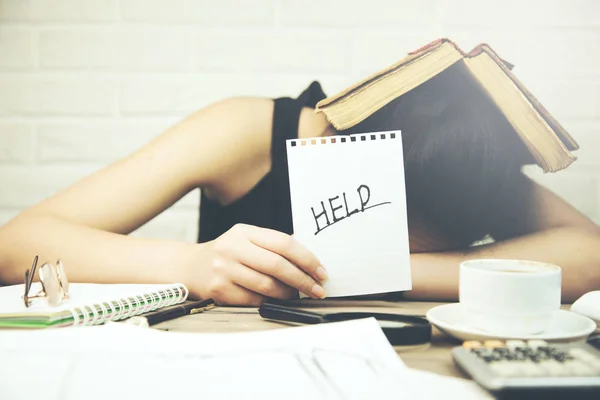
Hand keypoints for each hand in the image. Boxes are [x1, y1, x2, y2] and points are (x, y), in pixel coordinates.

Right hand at [188, 224, 327, 305]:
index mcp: (245, 232)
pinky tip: (278, 300)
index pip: (284, 243)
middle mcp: (233, 248)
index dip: (307, 259)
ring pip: (267, 285)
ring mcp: (224, 269)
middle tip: (318, 289)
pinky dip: (271, 301)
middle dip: (303, 279)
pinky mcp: (220, 290)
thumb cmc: (227, 254)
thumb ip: (273, 245)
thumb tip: (308, 258)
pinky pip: (254, 299)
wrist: (189, 266)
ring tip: (299, 295)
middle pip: (277, 265)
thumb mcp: (246, 240)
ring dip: (289, 293)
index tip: (321, 272)